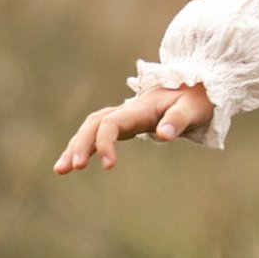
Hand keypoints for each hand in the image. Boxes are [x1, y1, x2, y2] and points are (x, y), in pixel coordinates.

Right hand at [55, 81, 212, 172]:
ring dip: (76, 146)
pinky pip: (98, 132)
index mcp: (140, 109)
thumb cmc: (196, 100)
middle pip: (94, 123)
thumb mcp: (193, 109)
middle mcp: (127, 110)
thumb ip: (179, 120)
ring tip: (60, 170)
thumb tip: (164, 135)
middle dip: (80, 144)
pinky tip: (75, 162)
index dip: (105, 142)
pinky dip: (85, 145)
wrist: (198, 87)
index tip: (109, 166)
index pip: (112, 123)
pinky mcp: (126, 123)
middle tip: (71, 168)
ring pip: (91, 127)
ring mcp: (124, 116)